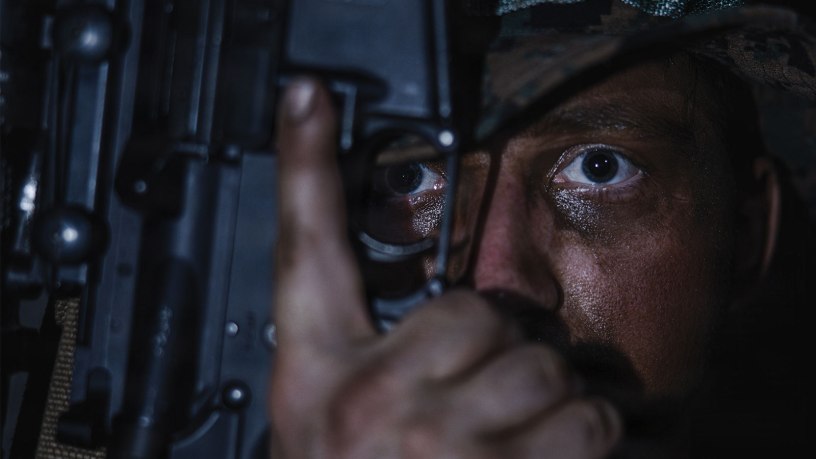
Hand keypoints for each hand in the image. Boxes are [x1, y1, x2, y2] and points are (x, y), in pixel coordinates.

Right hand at [269, 78, 622, 458]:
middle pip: (484, 315)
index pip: (304, 255)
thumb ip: (377, 359)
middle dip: (502, 356)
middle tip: (483, 403)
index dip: (304, 168)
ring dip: (551, 403)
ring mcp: (441, 448)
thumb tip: (466, 318)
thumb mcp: (331, 423)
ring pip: (547, 370)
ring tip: (516, 441)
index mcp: (319, 380)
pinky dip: (591, 440)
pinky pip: (589, 426)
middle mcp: (373, 406)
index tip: (308, 98)